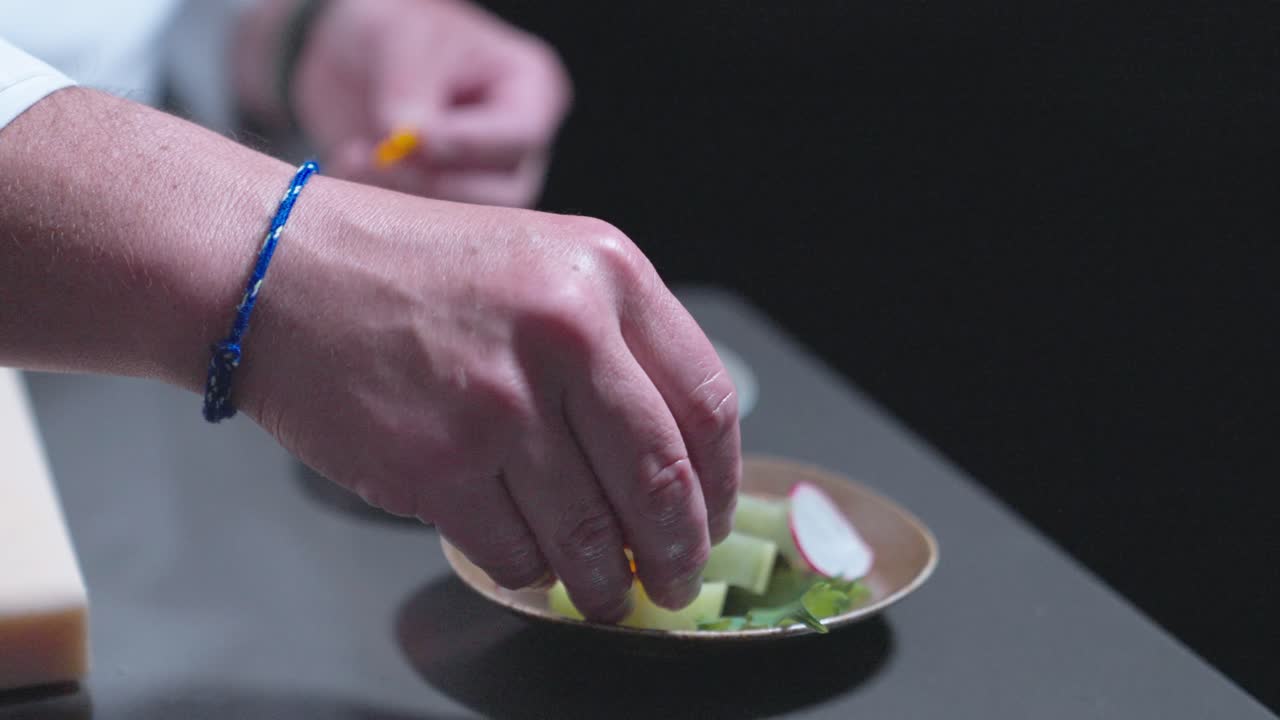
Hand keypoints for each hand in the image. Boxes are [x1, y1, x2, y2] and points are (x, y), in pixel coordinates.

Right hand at [237, 178, 741, 619]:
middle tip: (679, 581)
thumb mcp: (542, 264)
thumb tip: (672, 457)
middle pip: (661, 480)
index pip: (706, 402)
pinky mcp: (438, 465)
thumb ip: (614, 343)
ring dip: (611, 583)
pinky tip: (529, 558)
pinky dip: (532, 570)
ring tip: (613, 594)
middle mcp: (565, 331)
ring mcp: (500, 402)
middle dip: (680, 552)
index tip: (713, 516)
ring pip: (593, 534)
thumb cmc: (410, 271)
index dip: (721, 480)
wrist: (281, 272)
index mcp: (608, 274)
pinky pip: (517, 553)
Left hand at [291, 0, 570, 207]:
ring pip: (467, 221)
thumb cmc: (394, 32)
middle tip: (380, 155)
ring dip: (406, 198)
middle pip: (503, 192)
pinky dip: (386, 206)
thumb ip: (408, 93)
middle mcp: (517, 144)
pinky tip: (351, 167)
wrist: (352, 56)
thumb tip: (405, 140)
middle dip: (436, 181)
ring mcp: (485, 180)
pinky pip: (428, 228)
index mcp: (529, 90)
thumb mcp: (401, 42)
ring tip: (355, 157)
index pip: (521, 136)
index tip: (414, 137)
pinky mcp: (445, 204)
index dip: (469, 145)